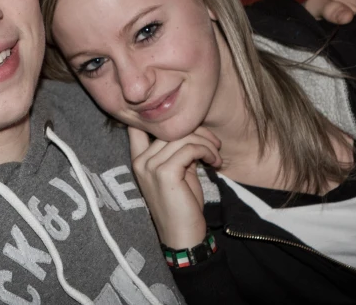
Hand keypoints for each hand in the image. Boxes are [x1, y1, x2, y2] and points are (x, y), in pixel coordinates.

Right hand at [129, 126, 219, 248]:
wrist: (183, 236)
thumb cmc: (182, 205)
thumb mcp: (178, 172)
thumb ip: (179, 151)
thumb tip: (194, 131)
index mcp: (139, 160)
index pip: (141, 126)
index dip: (163, 120)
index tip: (189, 125)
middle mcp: (141, 161)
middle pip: (170, 128)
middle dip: (197, 131)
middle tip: (215, 144)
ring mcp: (150, 166)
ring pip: (182, 136)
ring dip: (206, 143)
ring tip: (217, 156)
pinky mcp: (165, 173)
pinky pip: (190, 148)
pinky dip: (207, 151)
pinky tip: (214, 162)